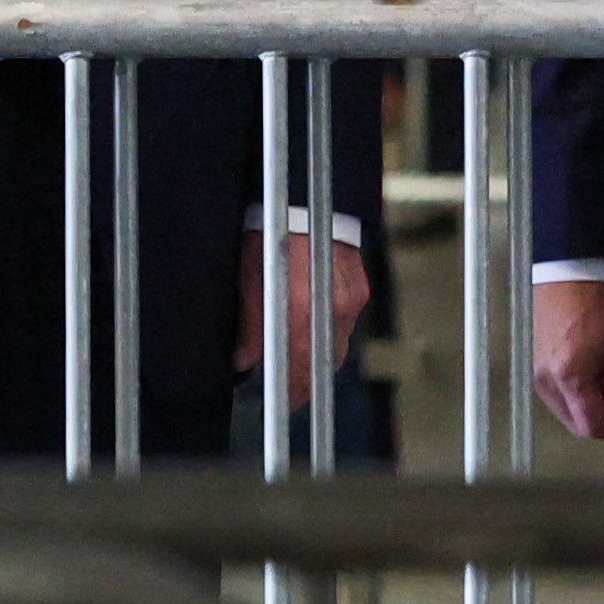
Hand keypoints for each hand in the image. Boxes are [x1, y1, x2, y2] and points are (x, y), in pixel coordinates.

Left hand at [235, 227, 377, 392]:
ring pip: (336, 346)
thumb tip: (244, 360)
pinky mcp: (359, 291)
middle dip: (306, 381)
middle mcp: (331, 309)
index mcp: (300, 309)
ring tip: (300, 367)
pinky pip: (345, 324)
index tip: (284, 403)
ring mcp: (350, 301)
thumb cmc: (272, 232)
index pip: (299, 368)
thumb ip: (252, 324)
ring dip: (318, 359)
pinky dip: (329, 333)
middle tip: (291, 392)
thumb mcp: (250, 277)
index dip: (292, 391)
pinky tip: (314, 334)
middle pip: (322, 364)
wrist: (307, 200)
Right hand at [531, 276, 603, 448]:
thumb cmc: (596, 300)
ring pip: (568, 414)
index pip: (593, 426)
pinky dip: (580, 399)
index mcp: (570, 376)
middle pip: (578, 426)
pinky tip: (599, 383)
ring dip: (594, 413)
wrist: (569, 271)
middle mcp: (547, 381)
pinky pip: (559, 398)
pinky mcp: (536, 367)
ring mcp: (537, 375)